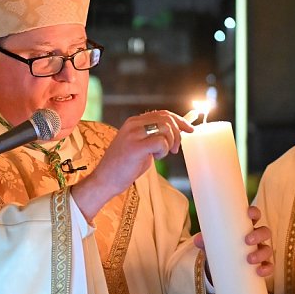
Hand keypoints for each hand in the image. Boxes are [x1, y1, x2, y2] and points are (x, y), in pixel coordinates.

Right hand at [72, 110, 192, 220]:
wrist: (104, 180)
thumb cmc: (123, 166)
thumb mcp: (139, 146)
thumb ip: (153, 137)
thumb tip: (176, 132)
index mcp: (133, 122)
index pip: (162, 113)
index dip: (179, 120)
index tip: (189, 130)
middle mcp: (133, 125)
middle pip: (166, 119)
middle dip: (178, 133)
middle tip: (176, 149)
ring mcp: (133, 135)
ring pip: (165, 128)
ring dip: (170, 143)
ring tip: (162, 155)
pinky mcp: (135, 147)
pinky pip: (161, 142)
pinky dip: (163, 151)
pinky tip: (155, 158)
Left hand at [195, 205, 273, 277]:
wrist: (221, 265)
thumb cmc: (220, 246)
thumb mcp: (211, 242)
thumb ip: (204, 240)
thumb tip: (199, 240)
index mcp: (245, 227)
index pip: (254, 216)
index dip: (254, 212)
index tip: (249, 213)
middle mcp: (256, 237)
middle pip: (265, 231)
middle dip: (259, 234)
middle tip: (247, 240)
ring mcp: (260, 251)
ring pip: (268, 249)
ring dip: (261, 253)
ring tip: (250, 259)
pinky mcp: (261, 264)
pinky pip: (269, 266)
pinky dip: (267, 269)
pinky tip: (260, 271)